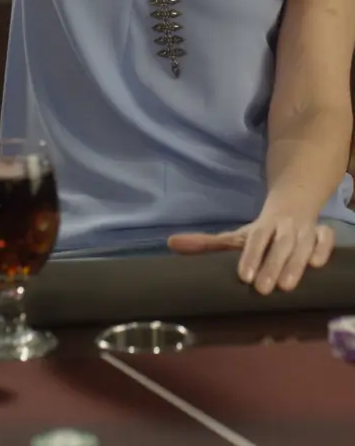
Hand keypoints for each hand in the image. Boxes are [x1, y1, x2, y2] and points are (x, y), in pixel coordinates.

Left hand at [168, 214, 334, 294]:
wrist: (292, 206)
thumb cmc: (261, 232)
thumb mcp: (236, 236)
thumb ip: (207, 244)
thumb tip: (170, 244)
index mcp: (261, 228)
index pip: (254, 240)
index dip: (249, 256)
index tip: (243, 276)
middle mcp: (282, 229)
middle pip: (278, 245)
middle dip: (272, 265)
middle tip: (264, 289)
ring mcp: (304, 232)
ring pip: (301, 245)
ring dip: (295, 264)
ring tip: (287, 286)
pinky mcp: (321, 235)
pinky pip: (325, 239)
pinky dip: (322, 249)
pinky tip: (316, 264)